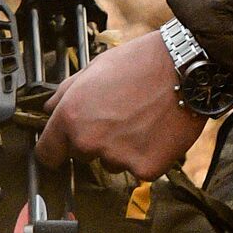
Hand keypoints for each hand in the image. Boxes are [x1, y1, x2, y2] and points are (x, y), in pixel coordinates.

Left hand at [35, 30, 207, 180]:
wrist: (185, 68)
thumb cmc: (141, 63)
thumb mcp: (95, 68)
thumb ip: (66, 93)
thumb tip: (49, 108)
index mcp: (71, 116)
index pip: (47, 153)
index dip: (55, 150)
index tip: (63, 149)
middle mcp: (89, 141)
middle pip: (81, 157)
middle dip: (96, 142)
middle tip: (120, 118)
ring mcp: (117, 157)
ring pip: (112, 163)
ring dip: (123, 149)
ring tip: (144, 120)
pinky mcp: (146, 168)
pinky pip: (141, 169)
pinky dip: (149, 155)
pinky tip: (159, 132)